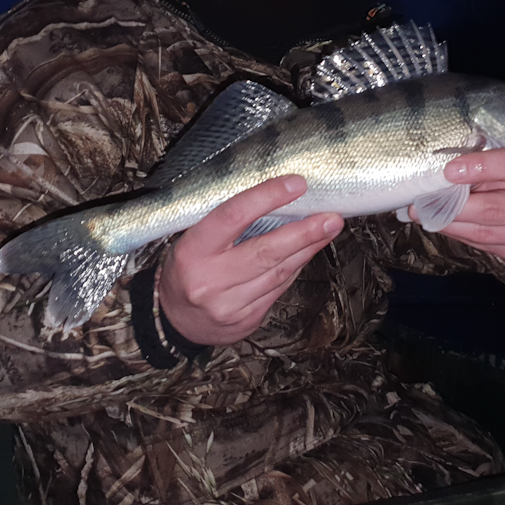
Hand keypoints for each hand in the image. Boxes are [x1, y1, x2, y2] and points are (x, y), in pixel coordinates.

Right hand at [157, 175, 342, 345]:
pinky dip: (295, 268)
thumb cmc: (188, 268)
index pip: (233, 216)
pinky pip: (279, 289)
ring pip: (279, 272)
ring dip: (308, 249)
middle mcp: (210, 279)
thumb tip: (278, 199)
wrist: (174, 320)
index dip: (267, 197)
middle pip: (267, 251)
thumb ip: (227, 224)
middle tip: (331, 218)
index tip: (296, 184)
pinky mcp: (246, 320)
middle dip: (305, 233)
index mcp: (193, 250)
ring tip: (327, 230)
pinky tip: (307, 253)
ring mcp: (229, 304)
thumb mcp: (193, 240)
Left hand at [423, 149, 504, 264]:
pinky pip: (486, 245)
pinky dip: (461, 235)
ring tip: (424, 215)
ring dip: (450, 224)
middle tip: (421, 202)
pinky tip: (446, 225)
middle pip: (493, 209)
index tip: (449, 170)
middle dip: (451, 206)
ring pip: (485, 233)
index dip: (481, 167)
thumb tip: (445, 175)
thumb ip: (489, 164)